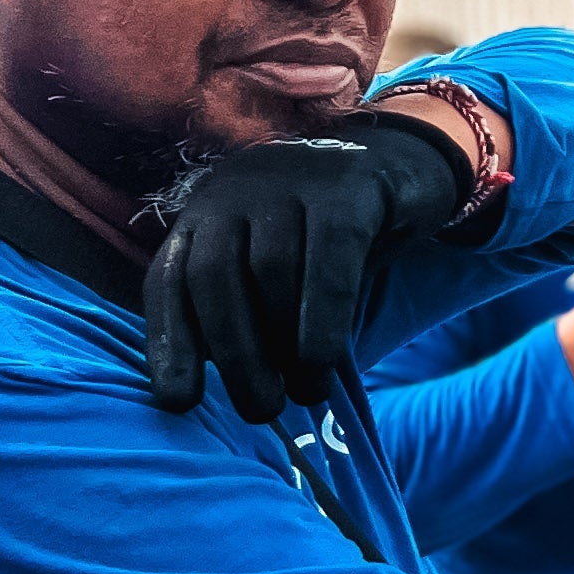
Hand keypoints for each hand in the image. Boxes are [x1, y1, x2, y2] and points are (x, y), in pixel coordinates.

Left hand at [144, 112, 472, 420]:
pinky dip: (322, 320)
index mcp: (206, 215)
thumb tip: (242, 387)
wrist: (404, 164)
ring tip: (304, 392)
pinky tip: (324, 362)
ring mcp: (289, 181)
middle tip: (261, 409)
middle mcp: (234, 191)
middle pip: (214, 276)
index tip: (179, 402)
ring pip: (271, 270)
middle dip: (234, 353)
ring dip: (283, 344)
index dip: (169, 342)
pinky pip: (329, 259)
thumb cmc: (329, 239)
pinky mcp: (347, 187)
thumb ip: (251, 313)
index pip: (169, 279)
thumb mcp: (278, 270)